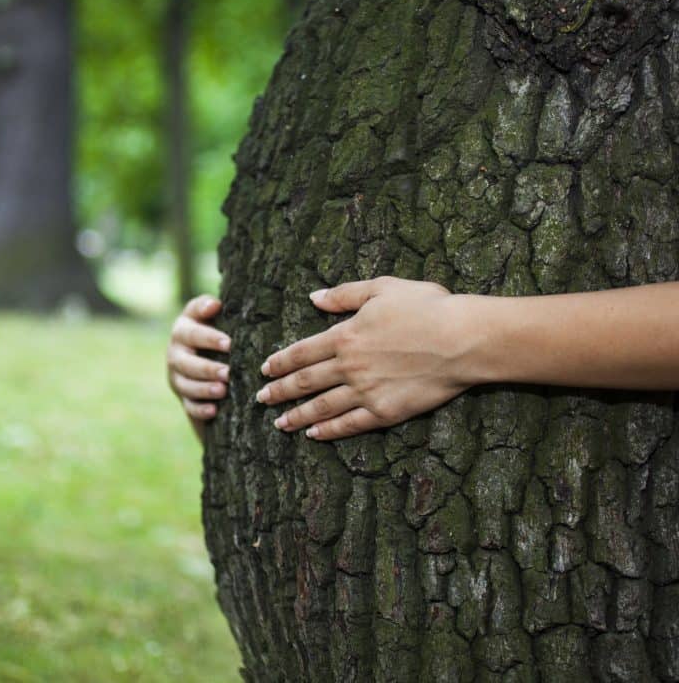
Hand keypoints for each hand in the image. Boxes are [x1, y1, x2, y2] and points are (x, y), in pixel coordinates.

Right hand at [167, 295, 230, 424]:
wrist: (207, 355)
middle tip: (228, 373)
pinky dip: (200, 409)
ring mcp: (176, 376)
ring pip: (186, 385)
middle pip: (185, 362)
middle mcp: (175, 353)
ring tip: (223, 391)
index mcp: (182, 330)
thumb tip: (214, 305)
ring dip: (204, 389)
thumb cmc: (215, 329)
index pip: (190, 333)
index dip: (208, 338)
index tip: (228, 343)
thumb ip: (208, 307)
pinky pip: (188, 405)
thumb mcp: (211, 316)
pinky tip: (213, 410)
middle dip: (207, 368)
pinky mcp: (183, 396)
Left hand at [256, 277, 470, 439]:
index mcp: (345, 336)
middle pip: (304, 382)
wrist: (462, 339)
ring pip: (321, 406)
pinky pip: (349, 424)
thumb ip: (344, 294)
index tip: (264, 370)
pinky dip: (328, 431)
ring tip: (279, 423)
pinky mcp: (385, 412)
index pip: (301, 352)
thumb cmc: (426, 307)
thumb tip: (313, 297)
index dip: (280, 362)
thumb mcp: (381, 288)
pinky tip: (314, 435)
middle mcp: (349, 366)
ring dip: (297, 415)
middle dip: (279, 391)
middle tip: (260, 399)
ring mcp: (365, 391)